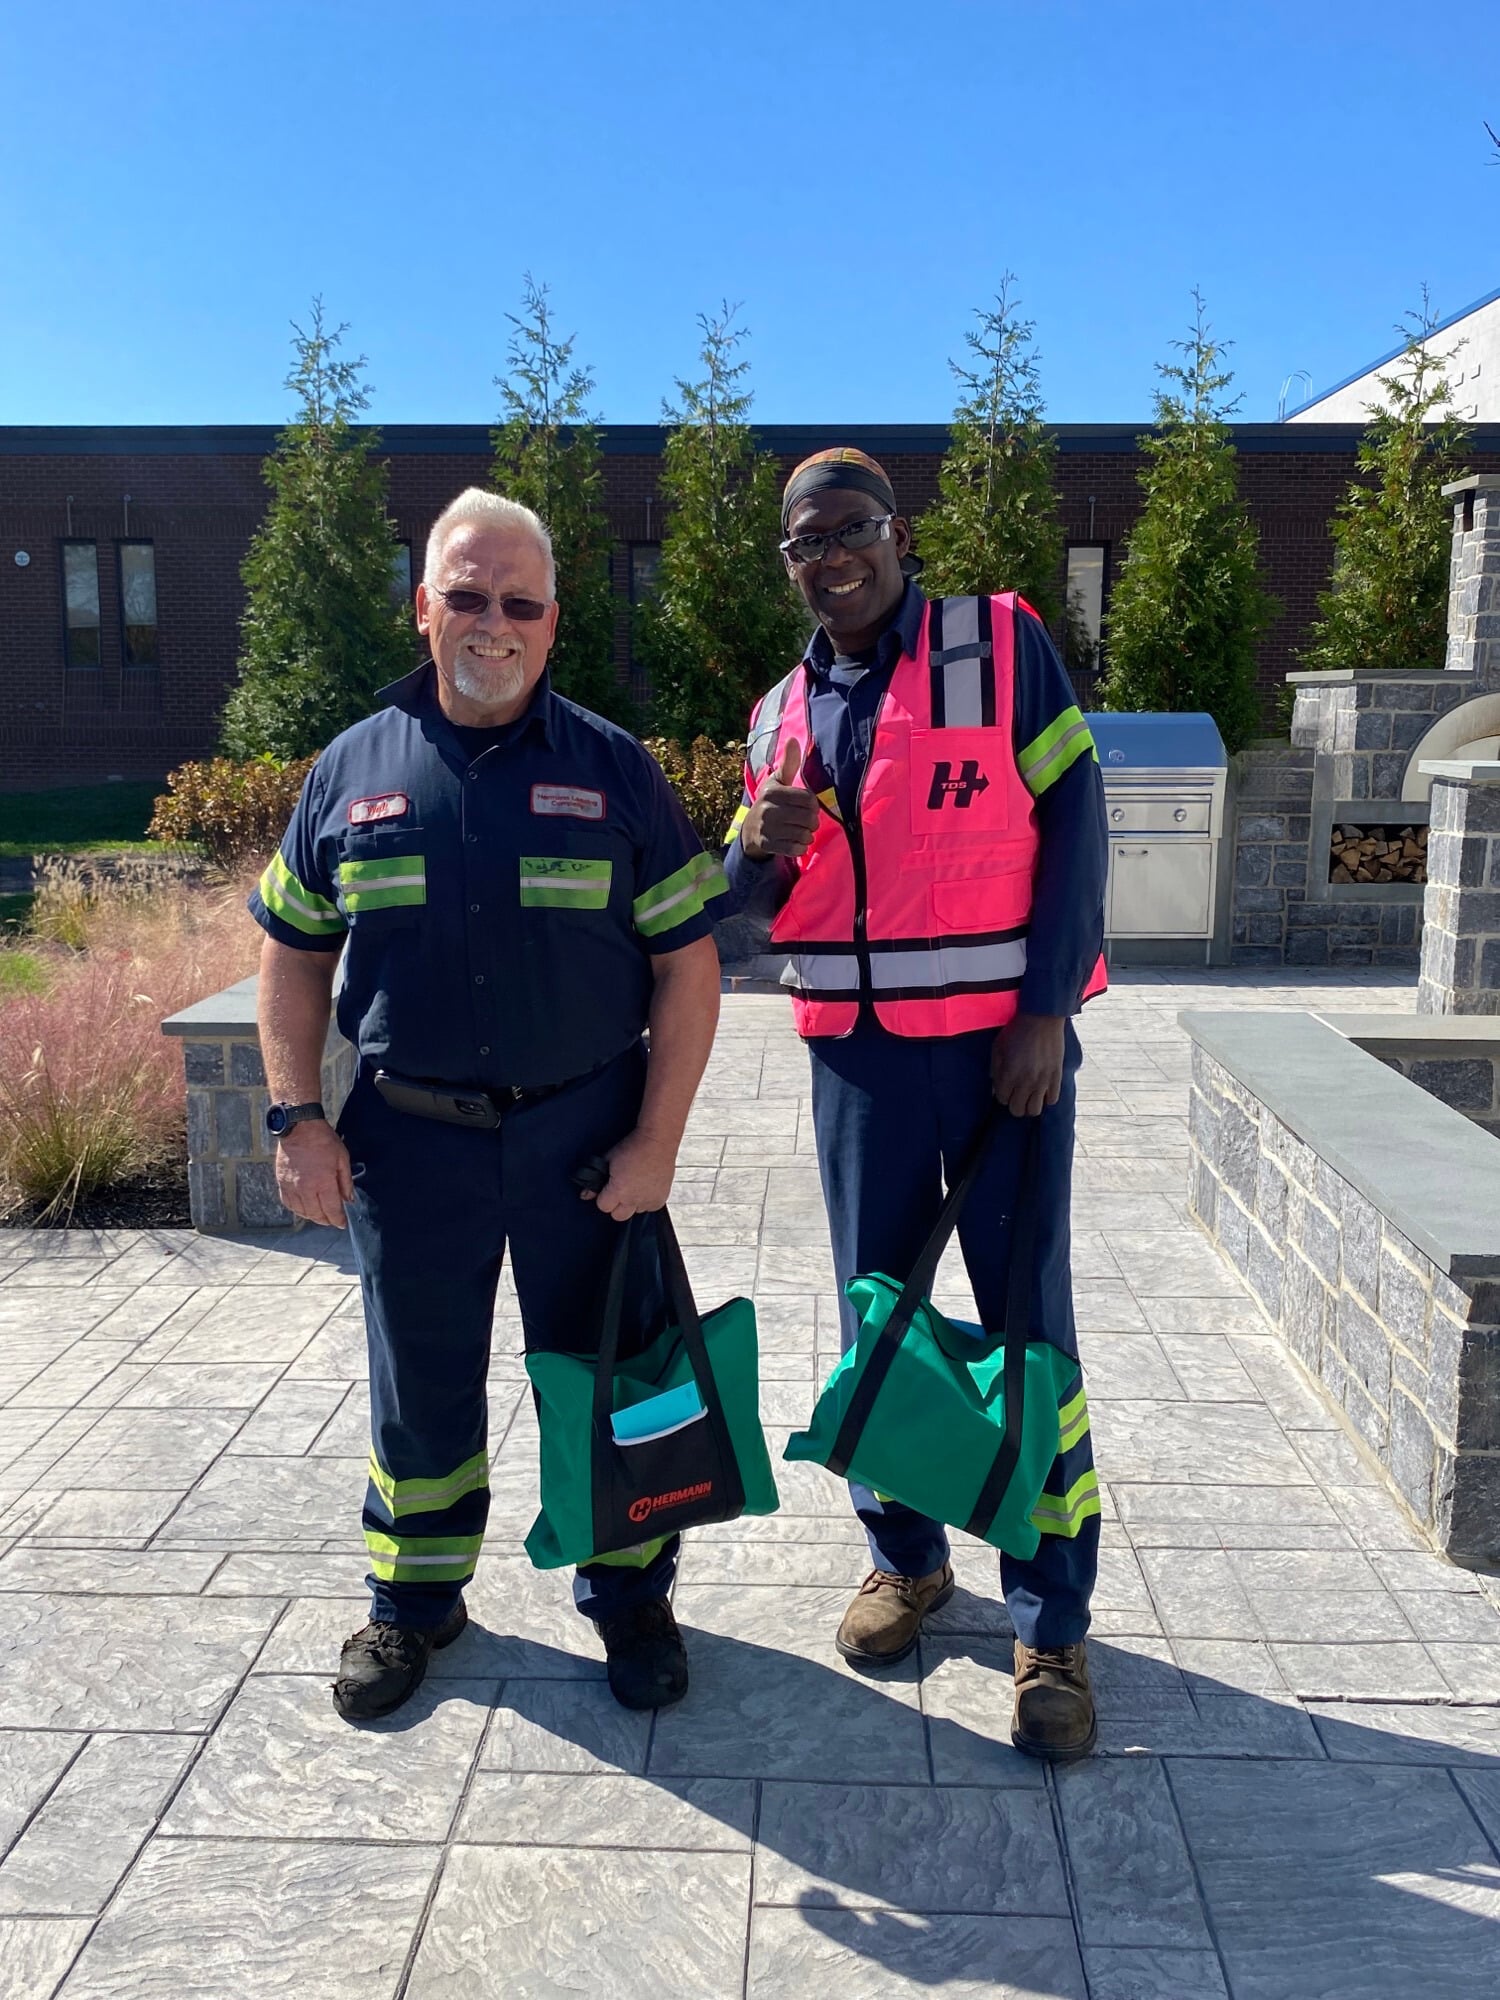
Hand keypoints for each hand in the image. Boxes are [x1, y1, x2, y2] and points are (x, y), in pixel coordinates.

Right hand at [274, 1119, 353, 1227]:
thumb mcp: (342, 1159)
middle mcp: (306, 1189)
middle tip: (333, 1219)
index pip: (332, 1210)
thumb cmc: (323, 1141)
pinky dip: (298, 1209)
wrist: (299, 1128)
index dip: (338, 1220)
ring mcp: (291, 1187)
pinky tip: (305, 1207)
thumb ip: (346, 1182)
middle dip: (327, 1220)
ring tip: (321, 1214)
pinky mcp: (281, 1183)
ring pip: (302, 1212)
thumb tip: (348, 1200)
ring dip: (313, 1216)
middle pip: (316, 1215)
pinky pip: (289, 1204)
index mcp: (323, 1183)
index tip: (342, 1223)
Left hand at [580, 1127, 677, 1221]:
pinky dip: (647, 1201)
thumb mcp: (608, 1159)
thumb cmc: (633, 1146)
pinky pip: (650, 1208)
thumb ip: (595, 1179)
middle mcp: (634, 1199)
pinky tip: (646, 1188)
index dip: (603, 1196)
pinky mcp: (661, 1199)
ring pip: (635, 1212)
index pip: (603, 1206)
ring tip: (635, 1186)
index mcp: (618, 1190)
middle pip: (618, 1216)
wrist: (658, 1141)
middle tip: (620, 1190)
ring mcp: (649, 1200)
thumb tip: (585, 1194)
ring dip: (633, 1203)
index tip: (607, 1188)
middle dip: (616, 1205)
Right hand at [740, 740, 819, 860]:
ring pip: (804, 834)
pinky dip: (800, 847)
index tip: (807, 807)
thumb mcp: (777, 781)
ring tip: (801, 831)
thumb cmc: (770, 802)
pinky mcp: (768, 845)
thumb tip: (794, 740)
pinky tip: (795, 841)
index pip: (808, 800)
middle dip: (812, 821)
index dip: (813, 805)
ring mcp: (767, 829)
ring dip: (807, 835)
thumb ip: (789, 763)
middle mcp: (768, 810)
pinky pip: (796, 849)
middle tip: (806, 821)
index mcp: (772, 792)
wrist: (750, 830)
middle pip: (809, 818)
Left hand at [990, 1015, 1066, 1118]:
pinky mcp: (1056, 1077)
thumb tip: (995, 1087)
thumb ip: (995, 1069)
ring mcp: (1043, 1081)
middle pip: (1017, 1110)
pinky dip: (1046, 1098)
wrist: (1042, 1018)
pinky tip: (1042, 1090)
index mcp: (1009, 1074)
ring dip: (1030, 1105)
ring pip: (1034, 1110)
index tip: (1005, 1087)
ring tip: (1029, 1096)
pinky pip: (1052, 1100)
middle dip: (1014, 1104)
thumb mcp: (998, 1048)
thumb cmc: (1017, 1031)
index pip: (1002, 1099)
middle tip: (1015, 1094)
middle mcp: (1026, 1082)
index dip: (1002, 1094)